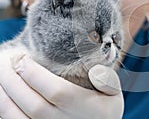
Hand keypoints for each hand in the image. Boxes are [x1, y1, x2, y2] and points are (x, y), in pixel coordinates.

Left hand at [0, 55, 123, 118]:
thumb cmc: (104, 113)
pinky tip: (2, 96)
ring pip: (19, 118)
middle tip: (6, 62)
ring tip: (0, 76)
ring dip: (4, 96)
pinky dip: (5, 111)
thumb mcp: (114, 95)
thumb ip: (108, 80)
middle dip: (14, 81)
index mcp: (85, 109)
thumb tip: (95, 71)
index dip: (35, 74)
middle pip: (33, 103)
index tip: (23, 58)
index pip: (56, 91)